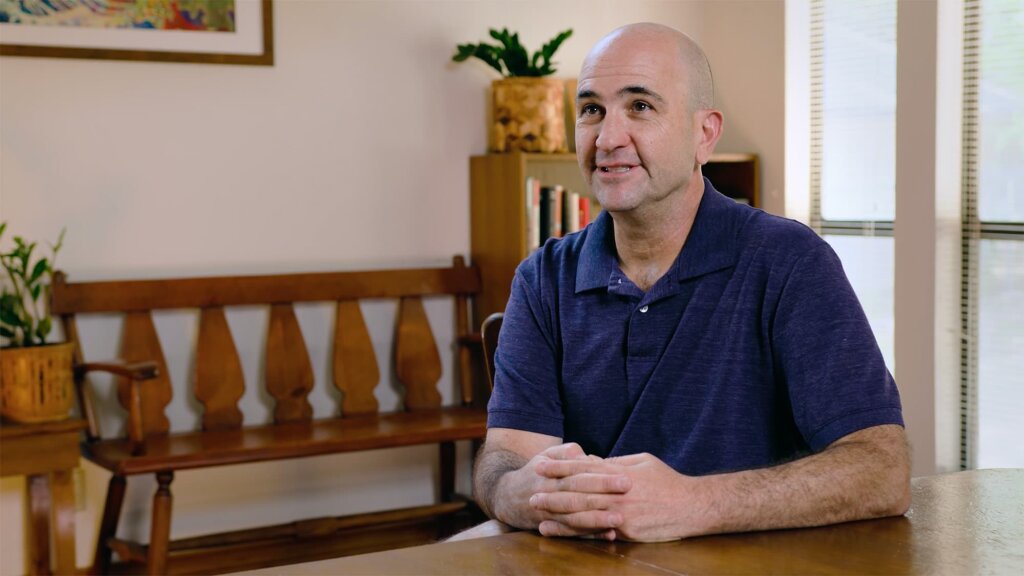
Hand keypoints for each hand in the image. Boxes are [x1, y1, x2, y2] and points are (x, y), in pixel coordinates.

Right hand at [494, 442, 624, 539]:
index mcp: (551, 474)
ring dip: (597, 519)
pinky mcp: (551, 528)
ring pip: (574, 518)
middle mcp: (549, 493)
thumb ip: (566, 451)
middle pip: (578, 494)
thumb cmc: (535, 473)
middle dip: (603, 493)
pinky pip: (572, 533)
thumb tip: (583, 454)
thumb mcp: (546, 456)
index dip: (601, 476)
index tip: (624, 475)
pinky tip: (608, 535)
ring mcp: (549, 513)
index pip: (579, 474)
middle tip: (628, 490)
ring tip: (619, 519)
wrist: (506, 497)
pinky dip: (590, 535)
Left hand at [531, 452, 703, 541]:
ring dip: (558, 514)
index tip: (541, 464)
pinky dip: (575, 532)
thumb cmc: (668, 481)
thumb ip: (615, 463)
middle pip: (578, 492)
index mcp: (619, 473)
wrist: (693, 507)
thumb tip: (591, 461)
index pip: (583, 468)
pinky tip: (560, 532)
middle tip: (531, 492)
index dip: (560, 466)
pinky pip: (596, 532)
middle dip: (552, 492)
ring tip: (538, 514)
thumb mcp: (642, 462)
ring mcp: (621, 514)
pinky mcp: (626, 532)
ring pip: (583, 514)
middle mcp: (617, 493)